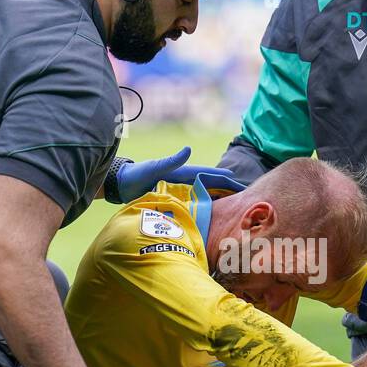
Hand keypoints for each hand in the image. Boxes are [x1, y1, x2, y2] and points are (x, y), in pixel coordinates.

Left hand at [112, 147, 243, 203]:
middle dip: (227, 191)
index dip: (226, 180)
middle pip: (211, 186)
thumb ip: (171, 161)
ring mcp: (179, 191)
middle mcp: (184, 181)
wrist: (121, 184)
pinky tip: (211, 217)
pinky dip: (205, 208)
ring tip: (233, 210)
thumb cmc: (136, 175)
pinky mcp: (173, 200)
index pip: (210, 176)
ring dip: (218, 201)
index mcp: (183, 173)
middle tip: (244, 199)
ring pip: (205, 196)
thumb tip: (189, 149)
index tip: (241, 184)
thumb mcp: (154, 168)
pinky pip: (194, 205)